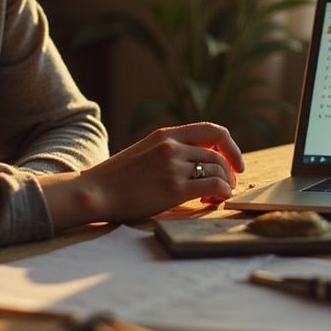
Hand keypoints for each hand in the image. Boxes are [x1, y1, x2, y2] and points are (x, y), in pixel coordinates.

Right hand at [42, 122, 244, 227]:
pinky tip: (214, 200)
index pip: (213, 131)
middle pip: (218, 154)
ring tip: (217, 196)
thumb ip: (171, 150)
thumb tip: (201, 160)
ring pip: (218, 170)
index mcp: (166, 134)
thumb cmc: (118, 178)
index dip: (231, 147)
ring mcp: (173, 166)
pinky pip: (213, 186)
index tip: (235, 163)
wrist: (95, 192)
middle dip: (230, 171)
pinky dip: (222, 193)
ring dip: (225, 185)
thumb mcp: (145, 151)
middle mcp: (172, 146)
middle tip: (229, 185)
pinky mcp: (174, 188)